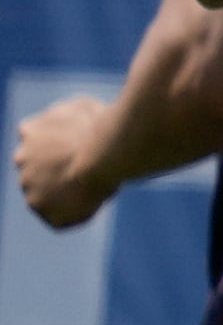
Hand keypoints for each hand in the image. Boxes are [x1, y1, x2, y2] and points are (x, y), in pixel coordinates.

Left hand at [12, 96, 117, 230]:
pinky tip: (93, 204)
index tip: (80, 151)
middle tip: (88, 173)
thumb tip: (79, 117)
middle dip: (59, 173)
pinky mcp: (41, 208)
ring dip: (66, 195)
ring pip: (47, 195)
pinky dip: (75, 215)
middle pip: (39, 170)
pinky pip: (59, 218)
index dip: (61, 147)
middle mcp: (21, 158)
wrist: (100, 156)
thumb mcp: (85, 106)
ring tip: (93, 190)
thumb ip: (72, 114)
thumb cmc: (99, 128)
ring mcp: (28, 185)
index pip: (37, 139)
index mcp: (30, 131)